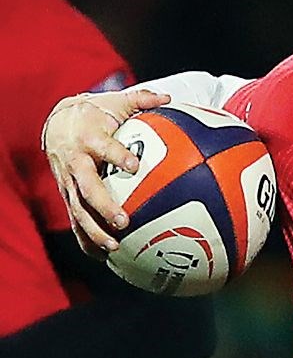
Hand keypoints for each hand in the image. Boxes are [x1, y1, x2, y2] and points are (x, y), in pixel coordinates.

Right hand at [43, 88, 170, 256]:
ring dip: (94, 231)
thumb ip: (142, 100)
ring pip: (78, 210)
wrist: (59, 123)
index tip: (133, 165)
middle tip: (124, 221)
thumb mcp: (115, 103)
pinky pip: (76, 222)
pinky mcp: (68, 196)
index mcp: (89, 138)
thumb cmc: (96, 114)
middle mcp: (76, 162)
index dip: (116, 155)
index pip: (103, 147)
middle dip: (104, 206)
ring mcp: (69, 183)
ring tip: (114, 248)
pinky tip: (104, 259)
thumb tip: (169, 98)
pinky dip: (87, 241)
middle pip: (87, 188)